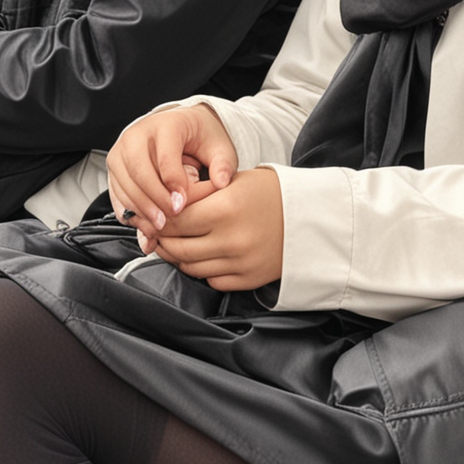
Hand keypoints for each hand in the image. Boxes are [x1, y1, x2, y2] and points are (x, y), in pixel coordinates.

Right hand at [108, 104, 238, 232]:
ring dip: (140, 208)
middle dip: (153, 199)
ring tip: (158, 226)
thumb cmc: (200, 137)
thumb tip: (221, 182)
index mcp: (166, 124)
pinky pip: (116, 191)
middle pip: (139, 170)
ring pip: (124, 183)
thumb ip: (223, 164)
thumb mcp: (219, 147)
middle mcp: (138, 134)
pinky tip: (144, 223)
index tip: (183, 204)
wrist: (181, 129)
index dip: (173, 183)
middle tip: (168, 221)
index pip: (165, 156)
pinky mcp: (115, 166)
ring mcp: (122, 149)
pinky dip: (129, 210)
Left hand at [139, 167, 284, 290]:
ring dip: (178, 258)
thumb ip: (198, 196)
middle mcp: (231, 239)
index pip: (175, 221)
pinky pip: (212, 281)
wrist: (310, 216)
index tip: (153, 217)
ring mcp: (240, 262)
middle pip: (178, 247)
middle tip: (158, 233)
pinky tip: (203, 256)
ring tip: (176, 245)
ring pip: (190, 268)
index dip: (159, 220)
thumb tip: (164, 209)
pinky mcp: (249, 279)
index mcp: (225, 208)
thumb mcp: (233, 182)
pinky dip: (202, 270)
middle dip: (163, 241)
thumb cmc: (270, 193)